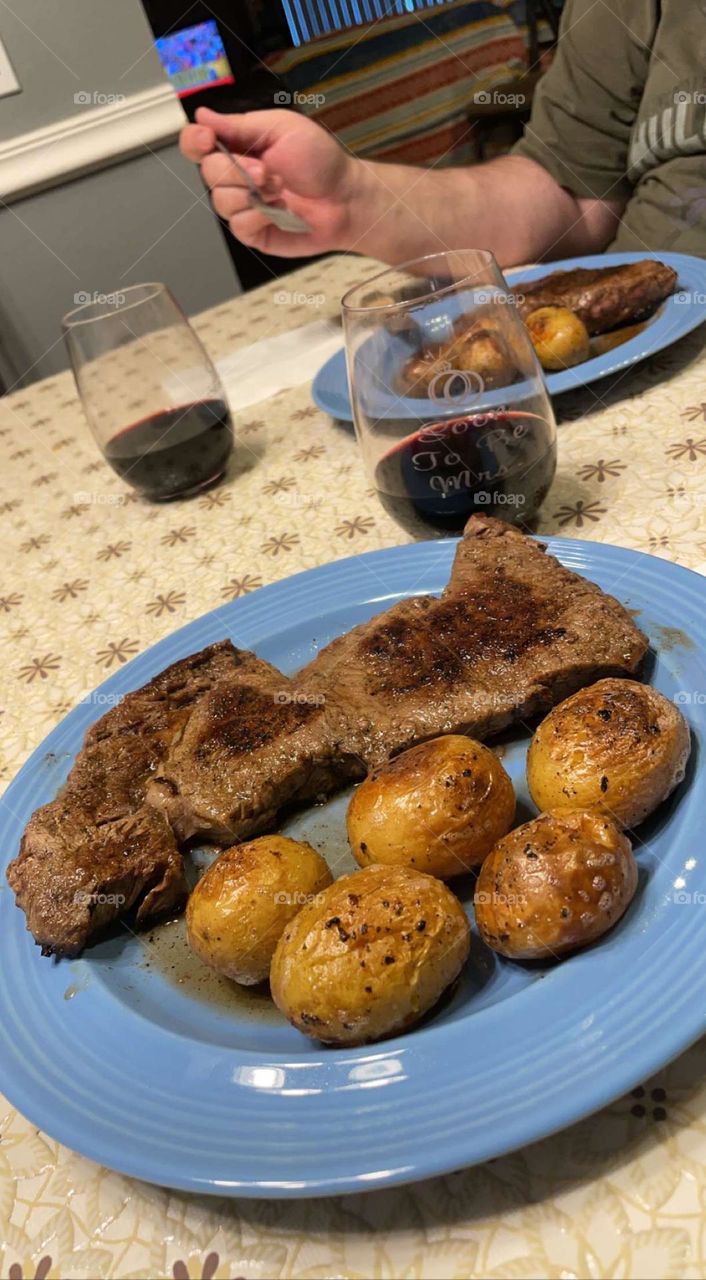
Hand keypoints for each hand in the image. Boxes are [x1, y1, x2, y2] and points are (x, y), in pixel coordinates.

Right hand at [180, 106, 359, 256]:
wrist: (345, 198)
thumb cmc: (321, 161)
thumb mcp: (281, 127)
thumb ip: (239, 124)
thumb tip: (202, 114)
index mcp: (239, 146)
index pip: (197, 144)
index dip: (194, 140)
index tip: (207, 138)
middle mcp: (236, 176)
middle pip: (207, 172)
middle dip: (237, 170)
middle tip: (268, 171)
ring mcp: (244, 206)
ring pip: (221, 201)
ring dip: (253, 194)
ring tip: (280, 190)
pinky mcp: (253, 232)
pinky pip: (238, 226)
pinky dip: (259, 217)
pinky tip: (279, 210)